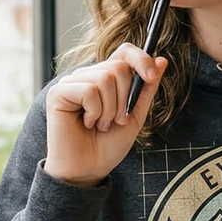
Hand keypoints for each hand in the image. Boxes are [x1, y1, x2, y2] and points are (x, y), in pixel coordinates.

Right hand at [44, 44, 167, 186]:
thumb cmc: (108, 145)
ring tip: (100, 124)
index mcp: (105, 78)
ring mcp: (71, 82)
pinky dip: (95, 112)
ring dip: (110, 110)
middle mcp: (87, 76)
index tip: (151, 76)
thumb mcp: (135, 115)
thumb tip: (162, 60)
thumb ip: (147, 88)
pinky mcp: (58, 93)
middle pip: (118, 67)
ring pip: (105, 78)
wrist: (88, 169)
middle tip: (115, 120)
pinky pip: (89, 91)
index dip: (141, 58)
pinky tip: (86, 123)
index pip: (125, 51)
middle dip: (124, 99)